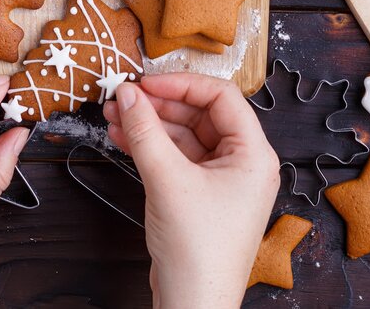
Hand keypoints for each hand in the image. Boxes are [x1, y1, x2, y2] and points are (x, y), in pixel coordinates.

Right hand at [103, 74, 279, 307]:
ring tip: (115, 115)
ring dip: (150, 125)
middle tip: (125, 97)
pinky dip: (151, 147)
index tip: (146, 83)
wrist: (193, 304)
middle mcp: (242, 164)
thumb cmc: (199, 251)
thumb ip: (145, 132)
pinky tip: (122, 137)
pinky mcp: (200, 196)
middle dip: (160, 105)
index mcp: (253, 154)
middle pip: (200, 115)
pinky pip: (177, 158)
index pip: (221, 98)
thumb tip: (129, 95)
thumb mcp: (168, 180)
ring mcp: (221, 181)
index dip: (181, 84)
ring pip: (185, 136)